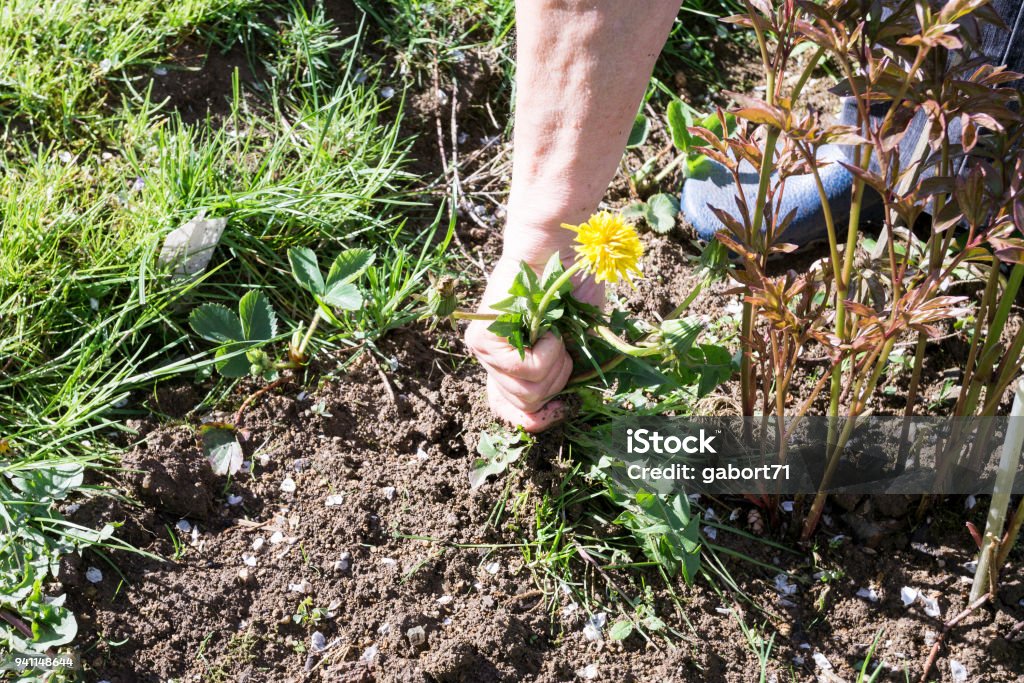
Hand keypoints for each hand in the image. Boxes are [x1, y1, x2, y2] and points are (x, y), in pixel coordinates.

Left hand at [465, 255, 603, 431]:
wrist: (555, 250)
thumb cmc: (569, 289)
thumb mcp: (571, 339)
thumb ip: (559, 372)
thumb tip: (555, 412)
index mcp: (509, 364)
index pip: (508, 411)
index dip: (536, 421)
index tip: (559, 410)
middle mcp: (490, 361)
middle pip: (526, 406)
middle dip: (557, 382)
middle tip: (562, 347)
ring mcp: (483, 352)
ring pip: (527, 392)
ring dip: (555, 365)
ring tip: (554, 332)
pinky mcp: (483, 340)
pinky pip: (526, 369)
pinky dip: (549, 351)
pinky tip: (546, 326)